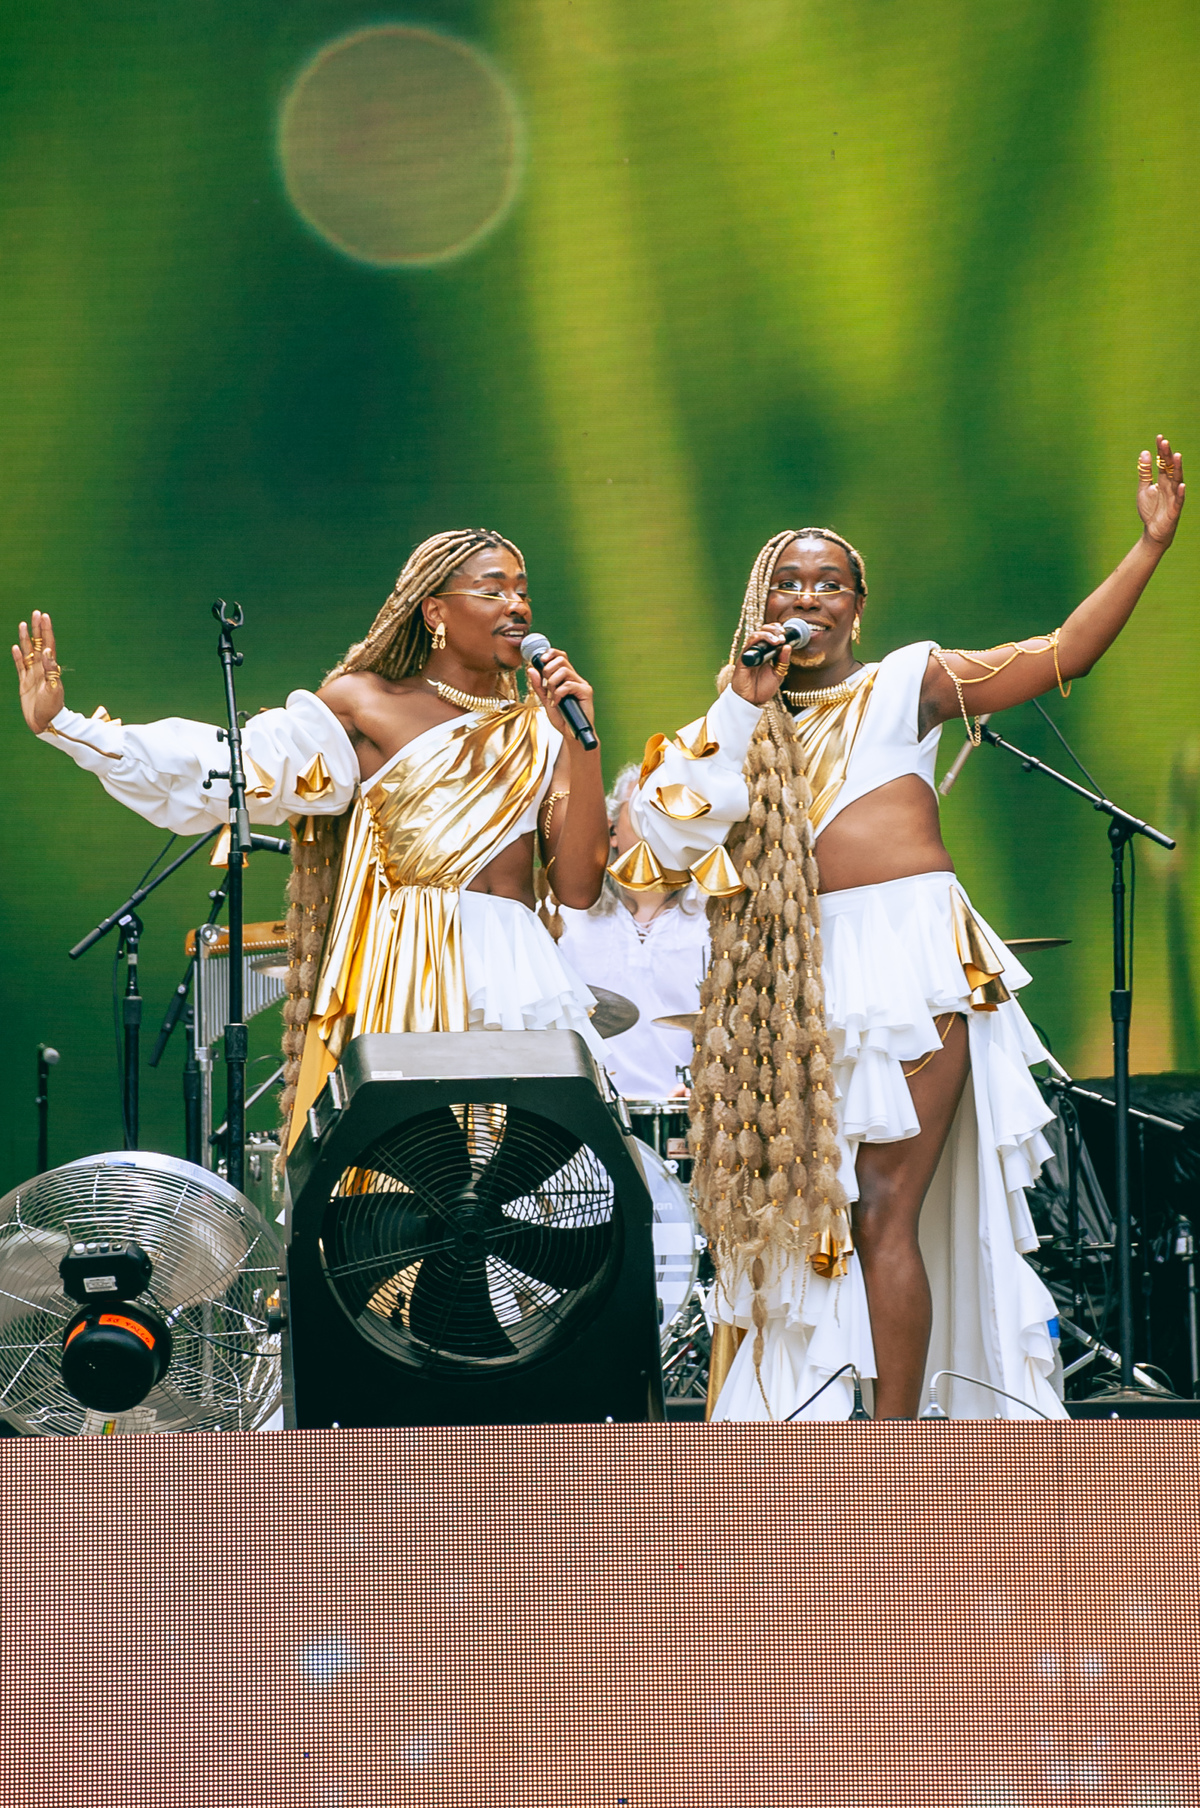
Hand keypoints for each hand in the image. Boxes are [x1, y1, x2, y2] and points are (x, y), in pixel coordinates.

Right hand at [11, 609, 65, 733]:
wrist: (45, 723)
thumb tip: (49, 651)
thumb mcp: (53, 688)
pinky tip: (15, 647)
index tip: (44, 616)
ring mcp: (32, 675)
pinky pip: (20, 666)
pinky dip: (17, 656)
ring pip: (28, 652)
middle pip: (38, 644)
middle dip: (37, 629)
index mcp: (50, 668)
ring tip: (23, 624)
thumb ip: (51, 670)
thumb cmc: (52, 707)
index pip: (48, 644)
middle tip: (36, 613)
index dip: (46, 630)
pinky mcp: (24, 683)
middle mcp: (41, 668)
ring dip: (25, 638)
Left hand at [527, 647, 596, 741]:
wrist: (571, 734)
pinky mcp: (586, 692)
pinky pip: (569, 685)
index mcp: (567, 677)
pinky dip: (558, 694)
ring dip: (552, 683)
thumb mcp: (545, 700)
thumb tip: (531, 669)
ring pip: (564, 671)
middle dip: (548, 670)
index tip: (540, 660)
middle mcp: (575, 678)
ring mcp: (582, 684)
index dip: (550, 653)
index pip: (560, 656)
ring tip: (551, 697)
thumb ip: (539, 686)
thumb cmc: (562, 718)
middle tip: (545, 685)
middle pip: (561, 659)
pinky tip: (556, 703)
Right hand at [730, 626, 790, 704]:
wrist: (750, 701)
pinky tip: (769, 643)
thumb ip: (783, 661)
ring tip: (778, 640)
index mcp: (765, 653)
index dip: (777, 630)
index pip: (769, 634)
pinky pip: (749, 644)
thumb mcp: (778, 674)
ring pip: (756, 635)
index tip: (786, 633)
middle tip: (782, 635)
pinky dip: (759, 639)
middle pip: (762, 631)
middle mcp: (757, 651)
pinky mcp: (743, 658)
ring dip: (768, 634)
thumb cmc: (761, 689)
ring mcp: (749, 654)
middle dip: (774, 629)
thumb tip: (788, 646)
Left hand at [1138, 434, 1185, 545]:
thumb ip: (1145, 472)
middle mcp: (1170, 486)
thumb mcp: (1144, 488)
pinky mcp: (1174, 509)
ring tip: (1177, 456)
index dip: (1161, 450)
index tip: (1159, 437)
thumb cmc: (1150, 509)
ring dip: (1177, 469)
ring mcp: (1173, 497)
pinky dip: (1180, 493)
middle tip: (1165, 442)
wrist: (1152, 531)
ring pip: (1177, 481)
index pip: (1163, 462)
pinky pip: (1179, 500)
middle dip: (1167, 455)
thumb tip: (1144, 452)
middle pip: (1169, 468)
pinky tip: (1181, 485)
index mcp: (1163, 480)